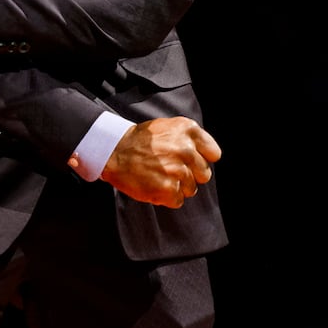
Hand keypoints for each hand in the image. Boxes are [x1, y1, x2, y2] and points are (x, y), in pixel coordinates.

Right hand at [95, 117, 221, 208]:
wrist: (114, 151)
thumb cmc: (141, 141)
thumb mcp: (168, 127)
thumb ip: (190, 138)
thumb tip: (208, 156)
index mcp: (188, 130)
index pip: (213, 154)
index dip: (201, 159)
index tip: (189, 161)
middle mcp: (185, 149)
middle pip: (204, 174)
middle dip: (190, 175)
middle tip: (169, 169)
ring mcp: (178, 170)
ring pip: (191, 189)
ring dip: (176, 186)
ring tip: (158, 175)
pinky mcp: (169, 189)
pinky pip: (178, 200)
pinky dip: (166, 197)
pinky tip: (153, 184)